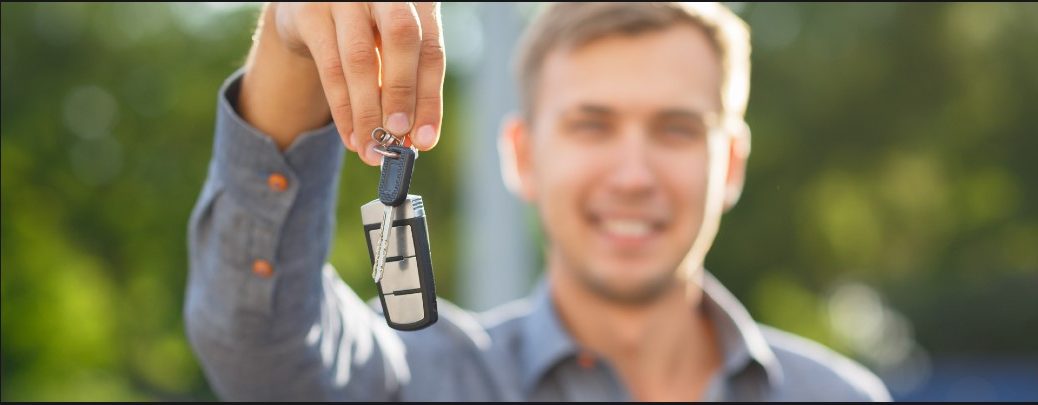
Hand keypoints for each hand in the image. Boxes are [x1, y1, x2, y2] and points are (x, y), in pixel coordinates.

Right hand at [240, 2, 444, 164]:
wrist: (313, 5)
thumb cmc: (367, 31)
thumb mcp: (394, 47)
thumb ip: (408, 82)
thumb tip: (415, 137)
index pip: (431, 50)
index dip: (430, 99)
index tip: (425, 140)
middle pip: (402, 39)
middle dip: (401, 95)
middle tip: (397, 138)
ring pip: (360, 59)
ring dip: (367, 112)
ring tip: (370, 149)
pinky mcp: (310, 12)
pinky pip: (329, 68)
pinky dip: (342, 108)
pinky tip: (350, 135)